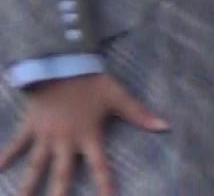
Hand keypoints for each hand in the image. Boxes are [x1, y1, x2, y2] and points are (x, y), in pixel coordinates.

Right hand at [0, 73, 167, 195]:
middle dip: (59, 195)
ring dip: (28, 185)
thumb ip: (140, 114)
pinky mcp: (31, 127)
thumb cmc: (92, 81)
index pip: (100, 167)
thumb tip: (165, 126)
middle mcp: (65, 141)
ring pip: (36, 166)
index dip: (105, 185)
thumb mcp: (118, 97)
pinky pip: (16, 145)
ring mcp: (45, 135)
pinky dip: (5, 156)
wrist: (62, 64)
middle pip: (62, 174)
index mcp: (89, 136)